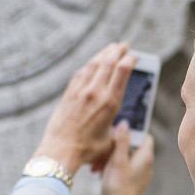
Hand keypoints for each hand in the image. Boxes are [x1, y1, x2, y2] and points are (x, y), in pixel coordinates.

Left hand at [34, 42, 136, 174]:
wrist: (61, 150)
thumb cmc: (87, 149)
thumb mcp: (110, 139)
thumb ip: (118, 129)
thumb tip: (122, 126)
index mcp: (110, 103)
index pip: (123, 72)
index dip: (130, 59)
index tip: (134, 56)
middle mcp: (95, 93)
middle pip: (108, 63)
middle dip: (118, 51)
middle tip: (123, 45)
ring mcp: (80, 91)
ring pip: (93, 64)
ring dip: (103, 54)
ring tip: (110, 48)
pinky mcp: (69, 93)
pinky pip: (81, 72)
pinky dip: (89, 65)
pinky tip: (93, 62)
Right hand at [99, 120, 153, 194]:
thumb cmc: (118, 188)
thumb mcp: (117, 160)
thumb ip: (121, 140)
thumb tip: (125, 123)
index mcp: (145, 158)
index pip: (144, 136)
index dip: (131, 132)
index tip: (115, 133)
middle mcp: (144, 166)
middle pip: (131, 147)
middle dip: (114, 147)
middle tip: (101, 151)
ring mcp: (137, 176)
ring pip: (123, 159)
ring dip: (109, 158)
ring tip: (96, 165)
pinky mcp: (128, 184)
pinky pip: (119, 170)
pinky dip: (109, 168)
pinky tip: (98, 173)